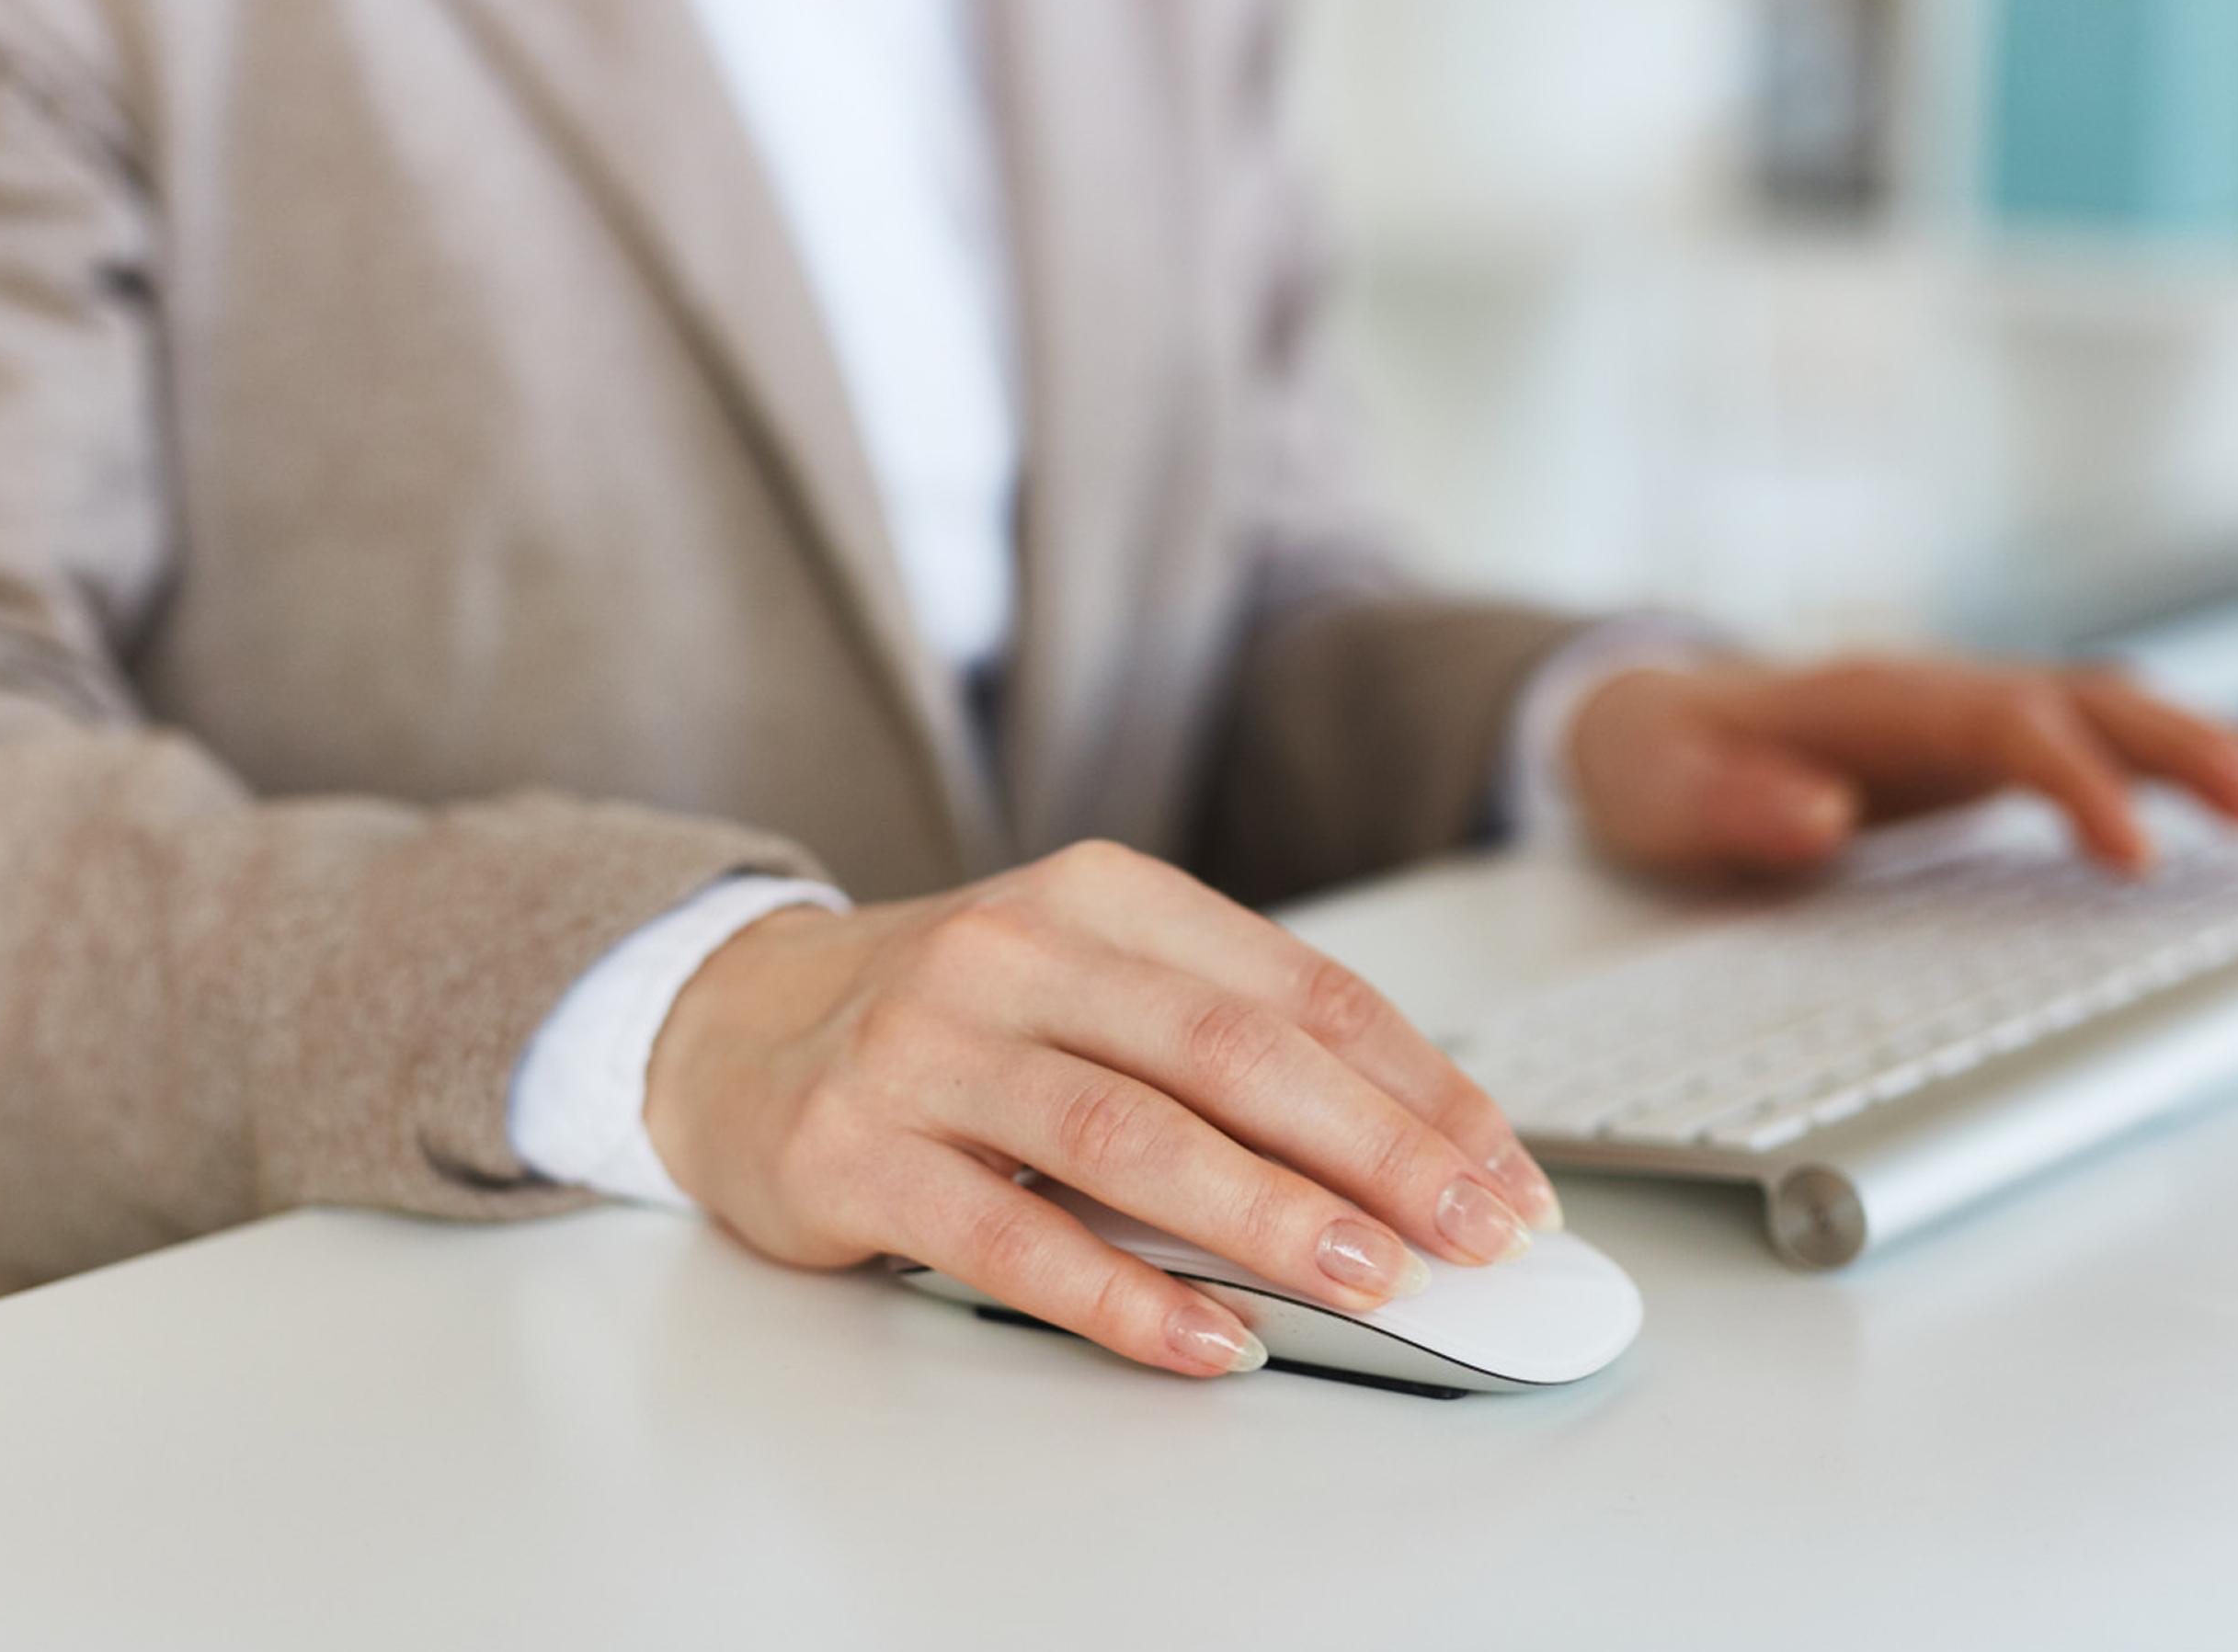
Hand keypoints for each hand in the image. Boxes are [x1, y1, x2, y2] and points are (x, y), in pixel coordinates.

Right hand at [643, 841, 1562, 1377]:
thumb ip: (1222, 1048)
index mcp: (1101, 899)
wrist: (732, 1025)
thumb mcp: (1088, 982)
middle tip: (1475, 1233)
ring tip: (1374, 1283)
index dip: (1419, 1088)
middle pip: (1231, 1054)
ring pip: (1129, 1137)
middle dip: (1378, 1151)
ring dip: (1267, 1217)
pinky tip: (1209, 1338)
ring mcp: (925, 1050)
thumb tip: (1408, 1162)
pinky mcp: (854, 1152)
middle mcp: (1014, 953)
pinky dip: (1121, 1296)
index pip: (1298, 991)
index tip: (1505, 1174)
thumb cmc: (949, 1019)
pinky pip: (1010, 1237)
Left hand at [1568, 655, 2237, 881]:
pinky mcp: (1976, 751)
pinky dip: (2159, 768)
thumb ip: (1732, 801)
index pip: (2004, 727)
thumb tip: (1821, 813)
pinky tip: (2225, 814)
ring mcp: (1962, 717)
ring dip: (2191, 752)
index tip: (2136, 855)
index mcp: (1871, 700)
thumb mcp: (1660, 791)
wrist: (1644, 726)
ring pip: (2101, 713)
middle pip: (2080, 700)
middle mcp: (1935, 693)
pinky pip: (2087, 744)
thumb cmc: (1656, 762)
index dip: (2078, 782)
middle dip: (2179, 749)